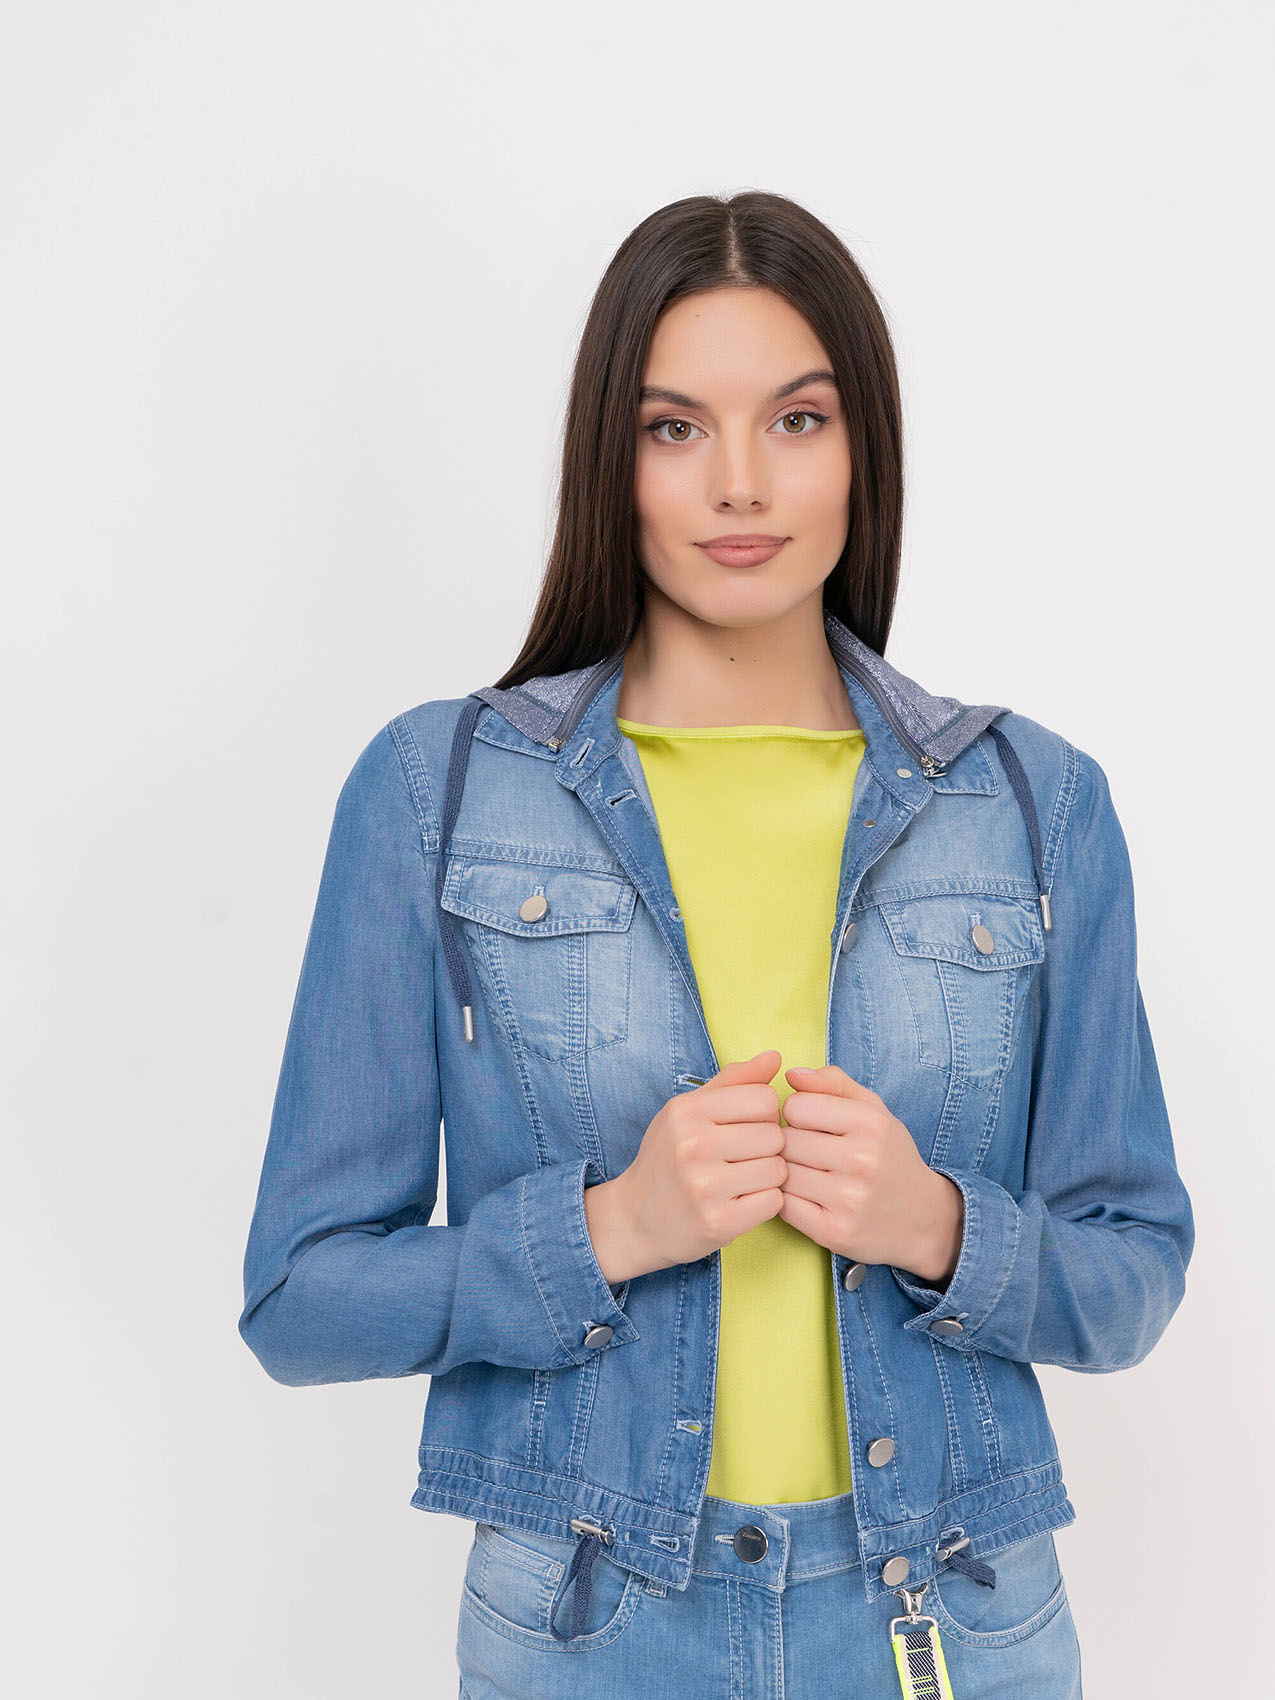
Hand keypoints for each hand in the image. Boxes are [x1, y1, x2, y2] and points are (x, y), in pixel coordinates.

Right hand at [585, 1050, 787, 1282]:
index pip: (764, 1098)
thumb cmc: (667, 1159)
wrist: (634, 1221)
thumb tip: (775, 1057)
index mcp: (686, 1111)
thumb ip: (733, 1081)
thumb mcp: (687, 1112)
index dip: (764, 1114)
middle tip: (742, 1159)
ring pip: (778, 1170)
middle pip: (774, 1135)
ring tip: (741, 1180)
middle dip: (767, 1148)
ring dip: (768, 1177)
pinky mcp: (718, 1222)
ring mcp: (704, 1186)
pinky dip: (764, 1203)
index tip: (745, 1128)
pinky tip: (741, 1202)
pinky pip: (774, 1202)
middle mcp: (692, 1145)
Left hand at [777, 1063, 963, 1285]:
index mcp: (871, 1123)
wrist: (924, 1220)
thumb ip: (833, 1083)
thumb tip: (790, 1074)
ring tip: (808, 1175)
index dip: (798, 1115)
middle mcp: (861, 1160)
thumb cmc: (890, 1157)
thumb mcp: (874, 1110)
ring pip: (781, 1173)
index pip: (795, 1106)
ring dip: (787, 1173)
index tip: (812, 1126)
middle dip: (790, 1145)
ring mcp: (848, 1199)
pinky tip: (807, 1198)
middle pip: (786, 1140)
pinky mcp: (834, 1232)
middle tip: (809, 1154)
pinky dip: (788, 1201)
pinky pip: (784, 1206)